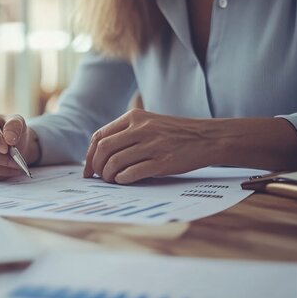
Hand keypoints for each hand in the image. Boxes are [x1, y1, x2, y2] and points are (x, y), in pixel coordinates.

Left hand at [83, 109, 215, 183]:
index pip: (100, 135)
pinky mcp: (162, 161)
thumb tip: (99, 154)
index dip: (90, 154)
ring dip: (108, 175)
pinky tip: (124, 181)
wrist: (208, 138)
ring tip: (111, 180)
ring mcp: (152, 145)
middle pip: (104, 148)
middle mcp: (141, 128)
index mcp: (134, 117)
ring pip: (116, 162)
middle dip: (96, 166)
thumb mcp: (149, 122)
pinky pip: (133, 173)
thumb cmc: (175, 133)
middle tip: (97, 177)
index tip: (88, 169)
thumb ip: (127, 132)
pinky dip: (123, 179)